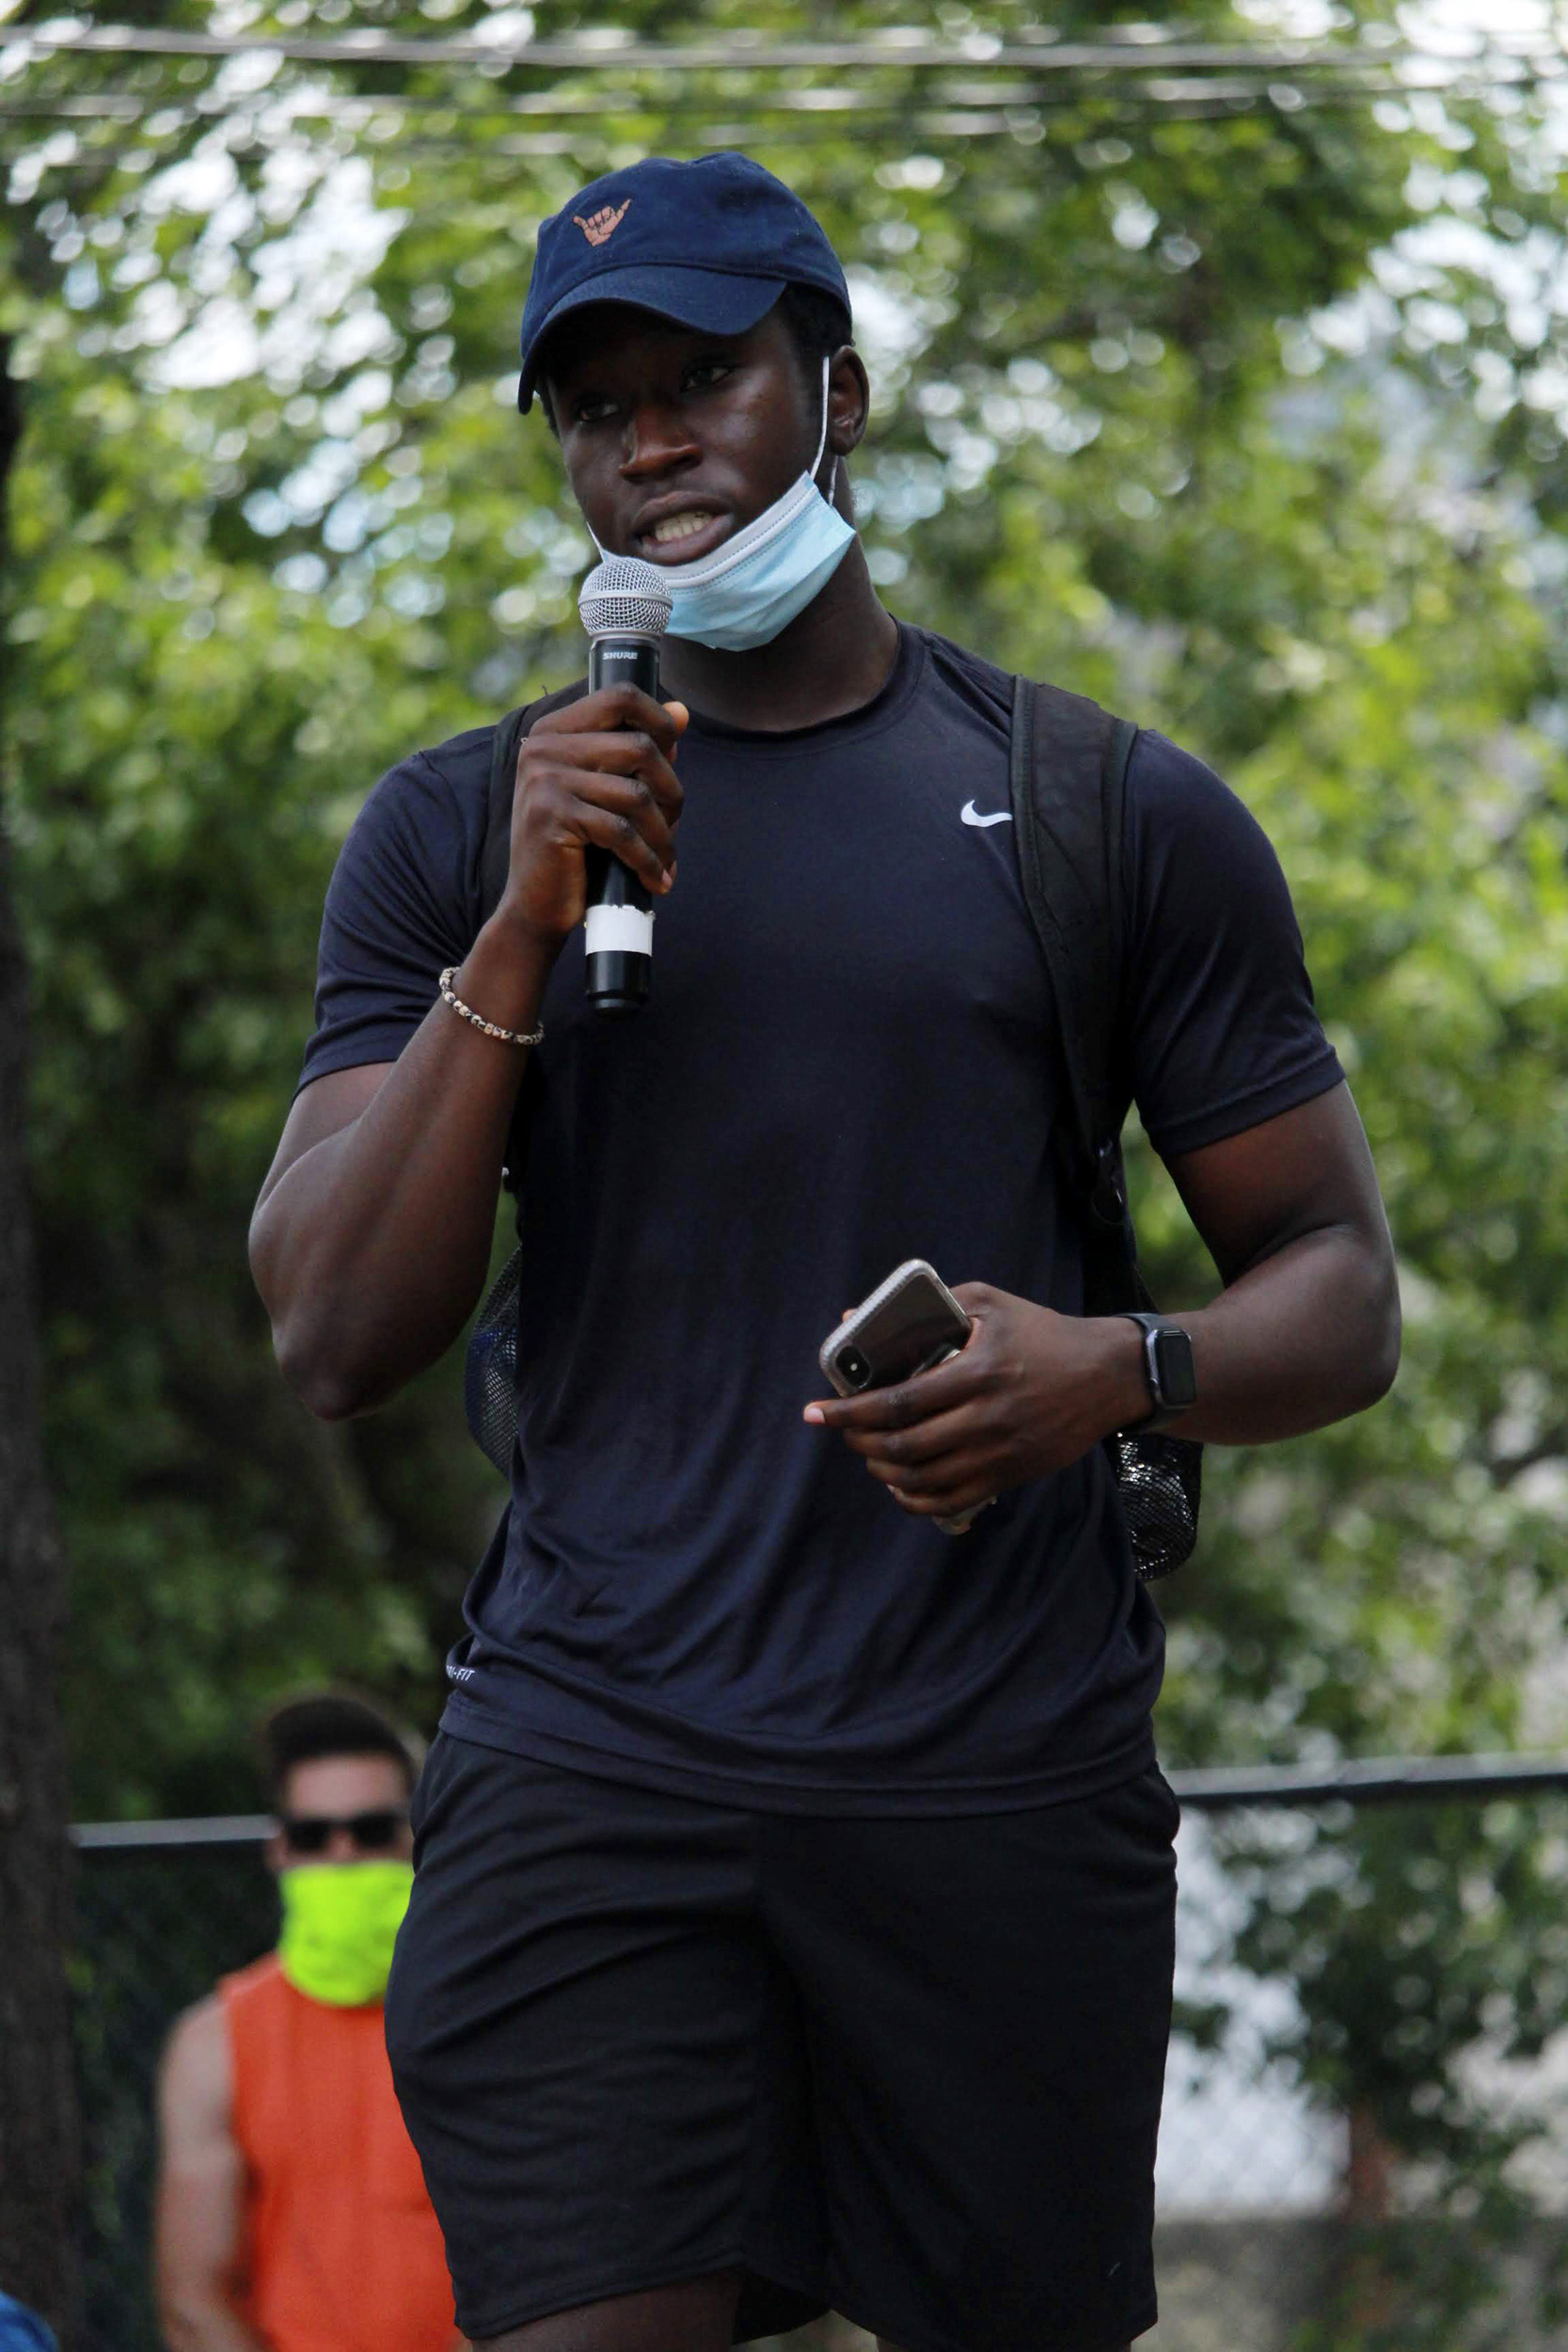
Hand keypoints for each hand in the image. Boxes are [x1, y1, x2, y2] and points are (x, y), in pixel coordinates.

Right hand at [498, 686, 687, 947]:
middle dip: (670, 790)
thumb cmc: (575, 848)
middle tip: (673, 824)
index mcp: (553, 731)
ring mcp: (544, 780)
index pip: (620, 698)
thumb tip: (681, 712)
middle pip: (639, 746)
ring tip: (666, 859)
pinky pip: (622, 832)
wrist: (534, 906)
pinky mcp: (552, 816)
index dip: (659, 721)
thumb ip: (636, 750)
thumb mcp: (603, 793)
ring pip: (636, 794)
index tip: (674, 754)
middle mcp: (542, 748)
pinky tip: (657, 879)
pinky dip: (648, 860)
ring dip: (662, 833)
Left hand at [802, 1283, 1145, 1522]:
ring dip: (881, 1470)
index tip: (815, 1411)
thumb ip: (930, 1306)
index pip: (897, 1402)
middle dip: (857, 1442)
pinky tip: (898, 1486)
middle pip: (902, 1446)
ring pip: (922, 1477)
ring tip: (867, 1454)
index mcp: (976, 1372)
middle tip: (840, 1430)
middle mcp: (985, 1418)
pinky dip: (915, 1499)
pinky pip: (951, 1500)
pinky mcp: (1010, 1474)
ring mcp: (999, 1452)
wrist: (1108, 1375)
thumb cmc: (1043, 1332)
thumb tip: (861, 1316)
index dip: (849, 1411)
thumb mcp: (989, 1302)